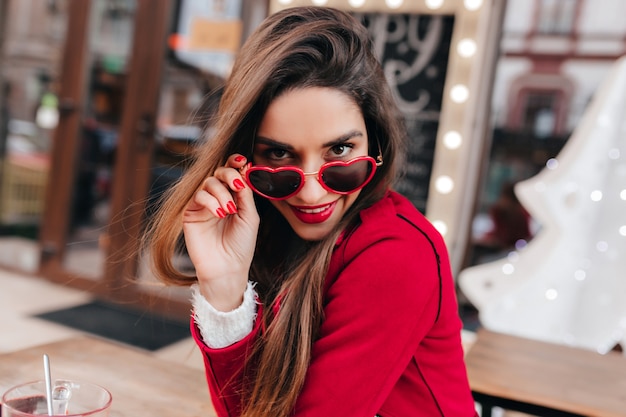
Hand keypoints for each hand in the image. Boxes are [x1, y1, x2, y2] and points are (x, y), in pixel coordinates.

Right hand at [182, 154, 258, 310]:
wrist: (227, 268)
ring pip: (209, 182)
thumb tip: (244, 170)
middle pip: (220, 172)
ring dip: (221, 193)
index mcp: (234, 197)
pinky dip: (210, 201)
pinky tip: (219, 213)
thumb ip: (245, 194)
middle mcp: (218, 198)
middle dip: (229, 174)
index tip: (243, 161)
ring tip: (229, 211)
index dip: (235, 163)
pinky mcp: (191, 213)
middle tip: (237, 186)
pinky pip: (198, 196)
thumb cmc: (241, 245)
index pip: (232, 173)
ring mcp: (204, 205)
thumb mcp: (250, 216)